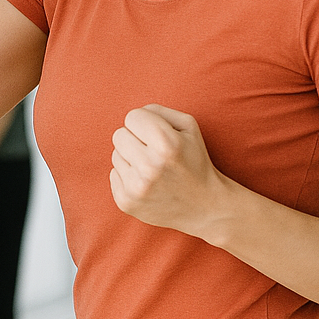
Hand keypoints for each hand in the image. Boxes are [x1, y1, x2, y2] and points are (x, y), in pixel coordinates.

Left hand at [110, 104, 225, 238]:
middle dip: (134, 139)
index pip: (132, 117)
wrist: (204, 207)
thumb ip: (158, 111)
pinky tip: (147, 184)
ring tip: (152, 169)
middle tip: (153, 152)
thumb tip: (134, 115)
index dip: (144, 123)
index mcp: (166, 144)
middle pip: (119, 135)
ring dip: (131, 159)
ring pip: (115, 155)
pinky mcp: (126, 202)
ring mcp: (136, 187)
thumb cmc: (195, 161)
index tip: (156, 134)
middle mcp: (149, 167)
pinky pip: (113, 174)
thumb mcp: (189, 127)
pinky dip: (127, 177)